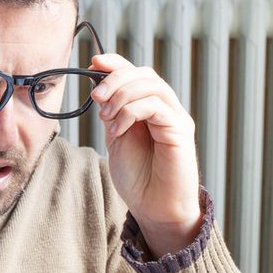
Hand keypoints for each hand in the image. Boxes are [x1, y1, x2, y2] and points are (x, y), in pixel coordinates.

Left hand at [89, 53, 202, 255]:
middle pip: (144, 74)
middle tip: (96, 97)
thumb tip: (98, 84)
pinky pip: (156, 106)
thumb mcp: (117, 138)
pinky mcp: (180, 130)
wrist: (154, 209)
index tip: (92, 64)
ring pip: (151, 85)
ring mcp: (175, 118)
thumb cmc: (138, 179)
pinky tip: (118, 130)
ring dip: (121, 95)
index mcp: (149, 108)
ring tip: (106, 117)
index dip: (115, 63)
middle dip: (115, 79)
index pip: (136, 73)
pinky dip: (131, 112)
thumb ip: (112, 112)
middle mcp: (166, 108)